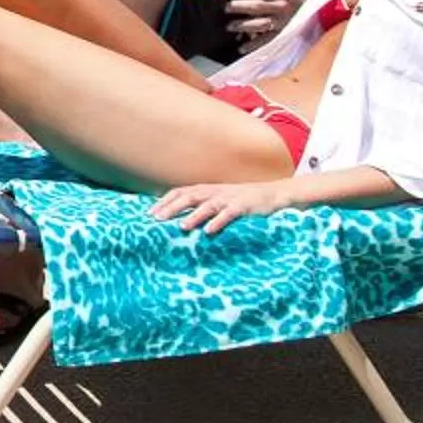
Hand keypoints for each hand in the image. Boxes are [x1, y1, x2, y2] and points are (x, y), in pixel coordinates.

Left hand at [151, 182, 297, 234]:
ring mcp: (229, 198)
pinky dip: (219, 221)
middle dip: (172, 207)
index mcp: (207, 190)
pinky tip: (209, 231)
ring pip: (208, 205)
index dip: (164, 201)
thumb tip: (178, 219)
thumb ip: (201, 206)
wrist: (273, 195)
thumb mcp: (219, 200)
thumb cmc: (241, 200)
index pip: (180, 192)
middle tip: (157, 220)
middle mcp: (215, 192)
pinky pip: (229, 214)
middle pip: (189, 196)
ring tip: (182, 226)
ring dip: (194, 215)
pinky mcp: (244, 206)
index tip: (149, 213)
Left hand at [224, 0, 304, 46]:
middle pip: (259, 6)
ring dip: (244, 25)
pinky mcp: (284, 34)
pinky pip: (267, 41)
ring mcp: (284, 21)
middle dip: (241, 7)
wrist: (317, 10)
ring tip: (230, 26)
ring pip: (261, 24)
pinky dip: (254, 45)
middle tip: (227, 7)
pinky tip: (242, 47)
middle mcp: (283, 5)